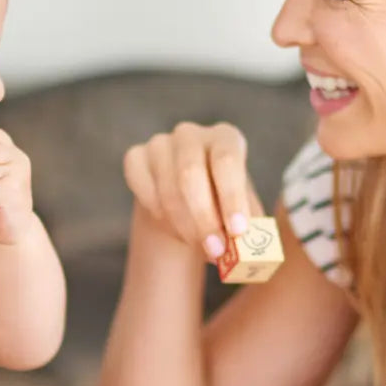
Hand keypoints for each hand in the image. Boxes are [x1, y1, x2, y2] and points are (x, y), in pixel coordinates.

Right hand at [123, 122, 263, 260]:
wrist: (186, 201)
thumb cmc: (222, 205)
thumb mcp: (242, 212)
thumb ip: (247, 226)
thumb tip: (248, 247)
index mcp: (225, 138)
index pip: (227, 161)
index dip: (232, 196)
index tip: (238, 231)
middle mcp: (191, 134)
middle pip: (190, 174)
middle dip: (204, 219)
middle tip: (215, 251)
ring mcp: (160, 143)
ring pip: (167, 188)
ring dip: (184, 225)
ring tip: (198, 245)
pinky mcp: (136, 157)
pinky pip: (144, 190)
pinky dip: (159, 215)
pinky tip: (173, 226)